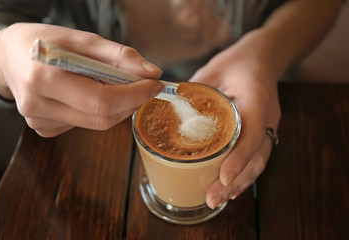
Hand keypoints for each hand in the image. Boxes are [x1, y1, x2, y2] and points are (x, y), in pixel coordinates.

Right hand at [0, 23, 162, 136]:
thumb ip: (119, 56)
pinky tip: (85, 94)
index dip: (135, 95)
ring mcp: (39, 121)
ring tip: (107, 84)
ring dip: (115, 106)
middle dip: (130, 103)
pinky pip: (83, 124)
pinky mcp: (43, 128)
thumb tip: (151, 73)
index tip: (154, 84)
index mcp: (44, 77)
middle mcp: (38, 105)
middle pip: (102, 118)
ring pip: (96, 123)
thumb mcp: (82, 39)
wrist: (9, 56)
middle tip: (141, 85)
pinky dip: (96, 111)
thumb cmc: (45, 42)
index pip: (101, 100)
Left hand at [189, 32, 281, 207]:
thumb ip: (193, 92)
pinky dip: (243, 175)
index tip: (223, 177)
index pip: (251, 131)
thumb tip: (167, 112)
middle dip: (235, 181)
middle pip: (257, 156)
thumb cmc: (236, 62)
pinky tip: (229, 187)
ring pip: (258, 161)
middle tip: (213, 198)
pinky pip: (256, 157)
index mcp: (255, 97)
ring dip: (239, 183)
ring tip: (218, 200)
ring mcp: (268, 126)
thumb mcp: (212, 70)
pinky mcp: (262, 132)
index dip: (238, 157)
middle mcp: (266, 116)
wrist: (261, 58)